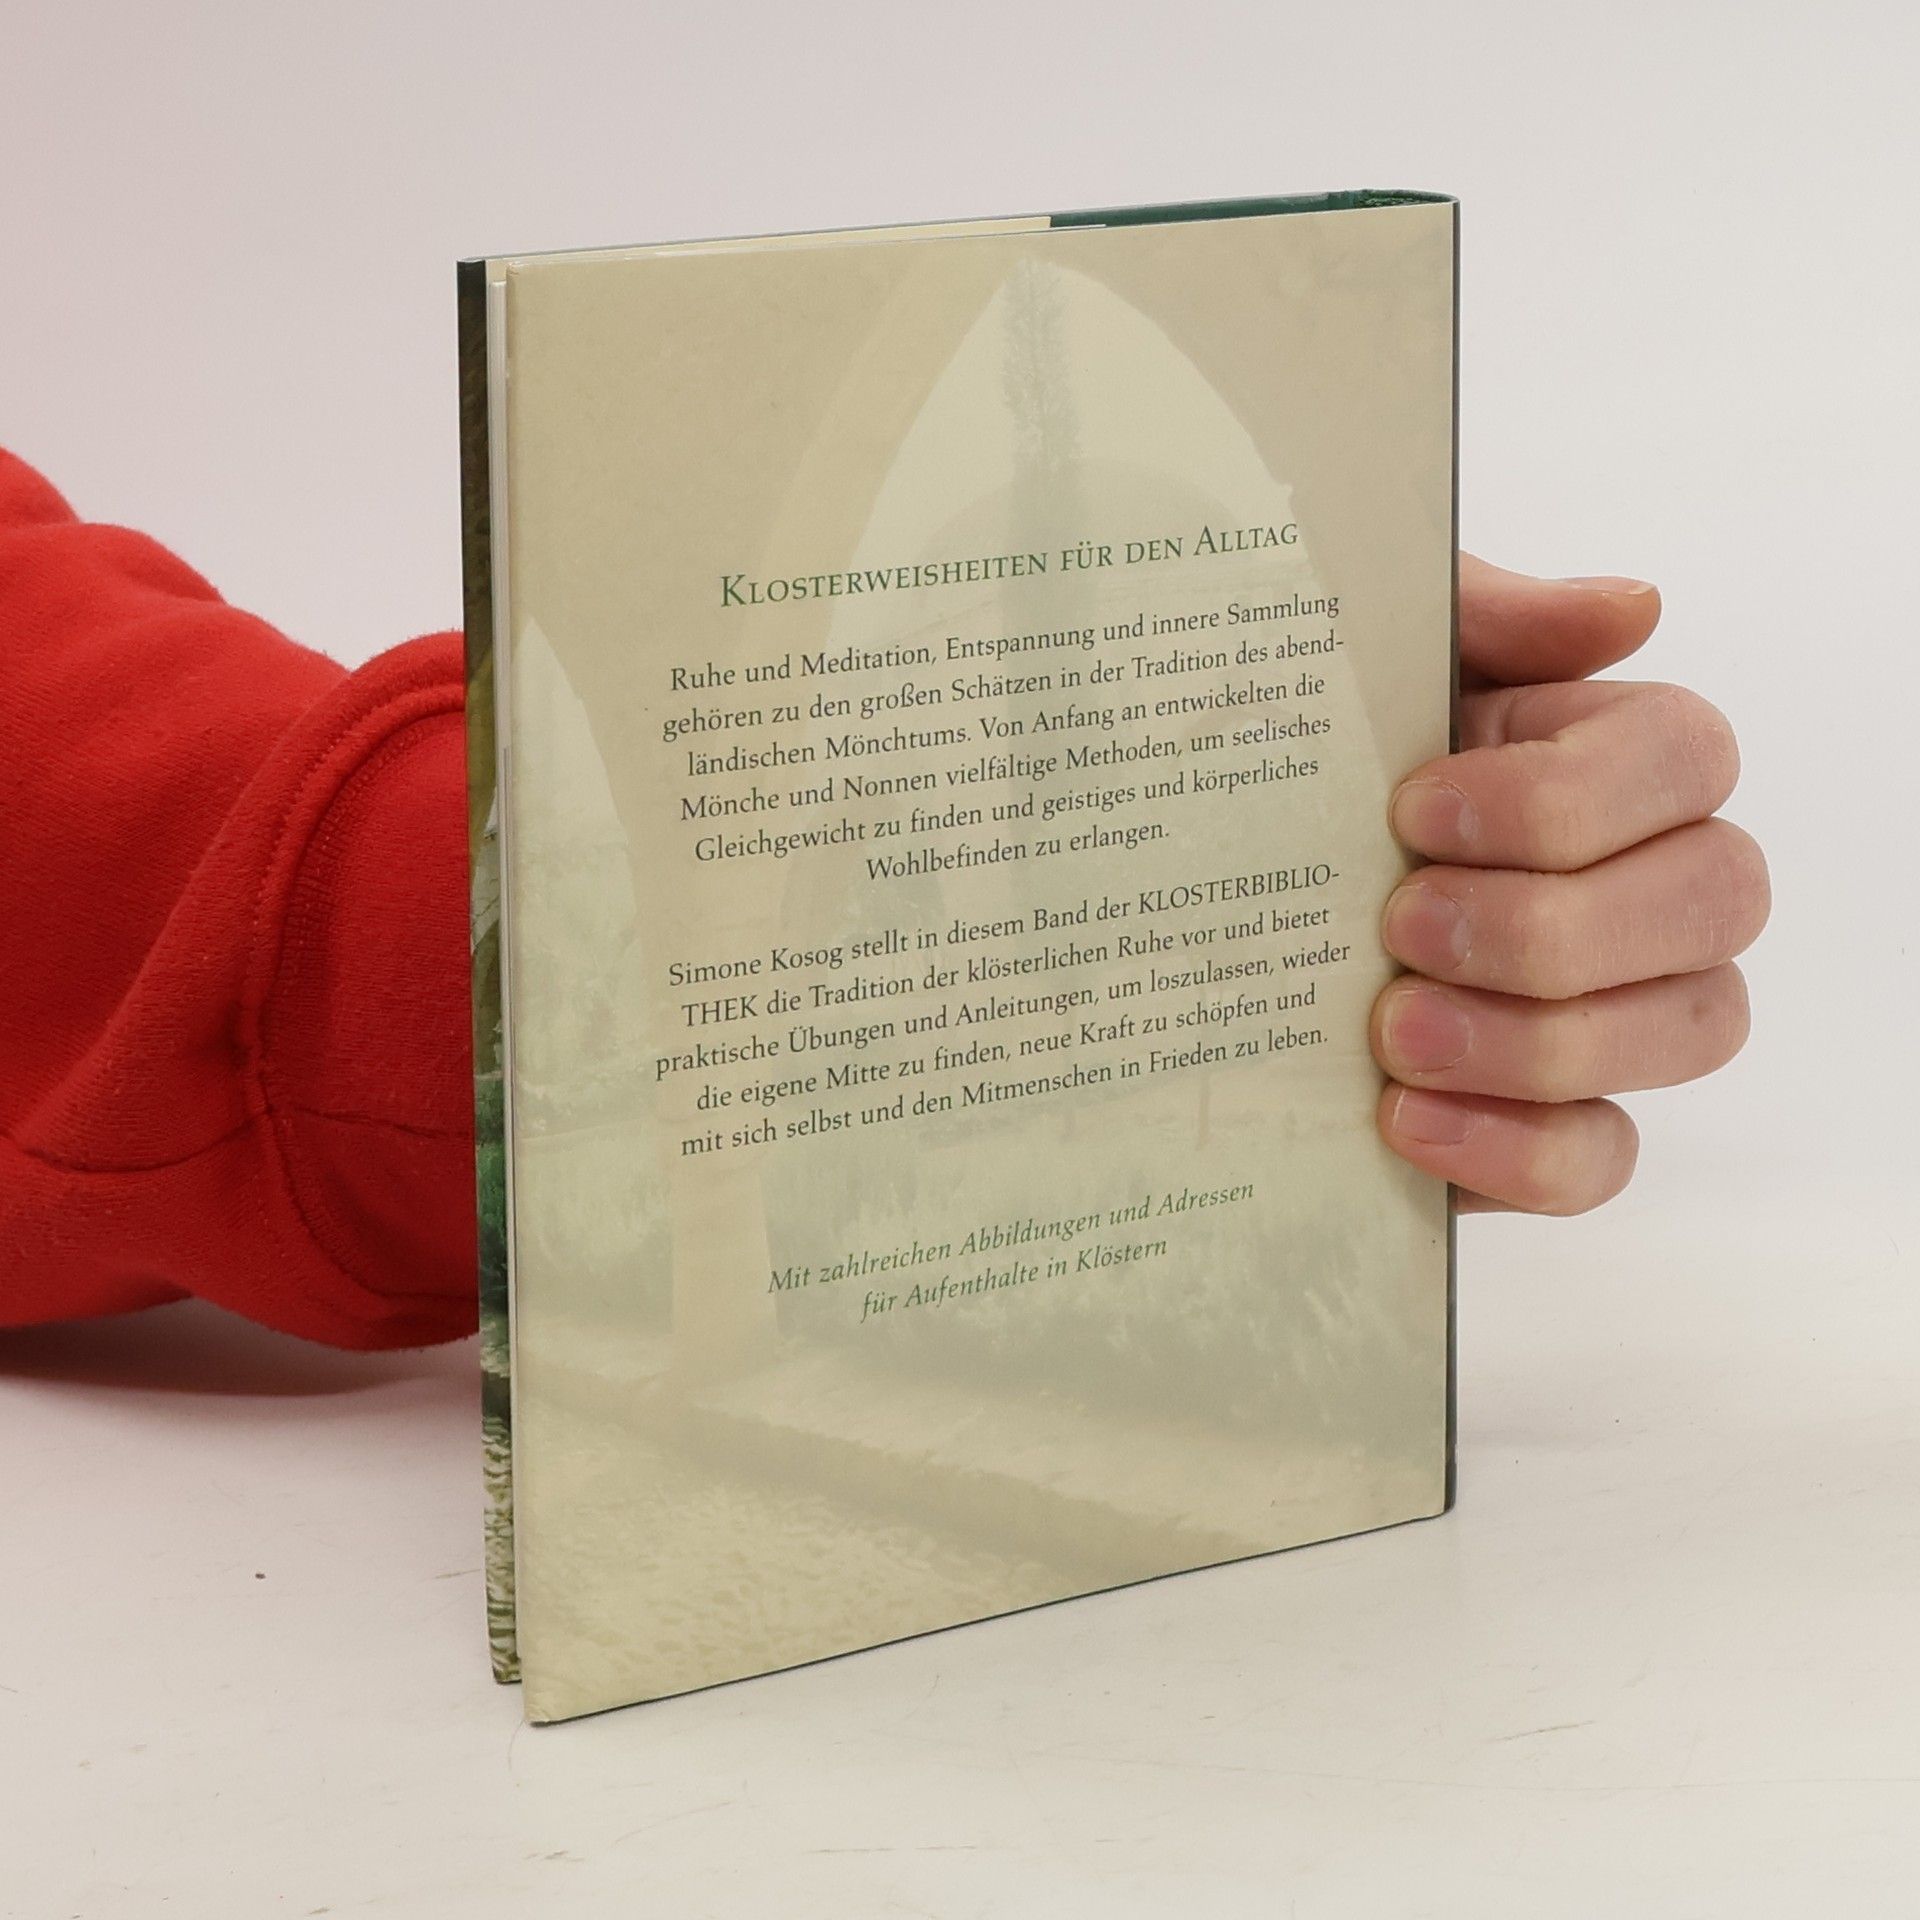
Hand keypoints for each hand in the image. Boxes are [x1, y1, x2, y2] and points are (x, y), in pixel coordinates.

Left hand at [1371, 555, 1769, 1213]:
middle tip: (1401, 929)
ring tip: (1394, 1033)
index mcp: (1607, 758)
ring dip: (1537, 1039)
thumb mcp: (1357, 661)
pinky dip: (1516, 1147)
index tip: (1414, 811)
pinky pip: (1605, 1158)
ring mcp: (1622, 1010)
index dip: (1565, 796)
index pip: (1688, 759)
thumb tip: (1631, 608)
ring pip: (1692, 1028)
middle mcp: (1649, 881)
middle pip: (1715, 898)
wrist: (1210, 896)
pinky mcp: (1557, 1123)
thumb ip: (1482, 618)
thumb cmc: (1306, 764)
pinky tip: (1405, 1121)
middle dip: (1551, 923)